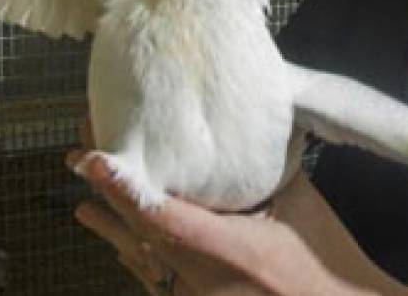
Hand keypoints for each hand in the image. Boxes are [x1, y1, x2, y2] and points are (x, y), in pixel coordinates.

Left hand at [67, 137, 407, 295]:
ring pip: (144, 262)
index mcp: (236, 251)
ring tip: (83, 203)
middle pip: (142, 236)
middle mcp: (208, 281)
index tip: (92, 160)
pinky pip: (158, 283)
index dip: (124, 189)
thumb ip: (267, 170)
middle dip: (109, 194)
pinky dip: (136, 258)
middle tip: (79, 155)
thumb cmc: (328, 259)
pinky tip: (118, 244)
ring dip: (113, 228)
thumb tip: (239, 127)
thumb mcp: (302, 205)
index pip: (166, 218)